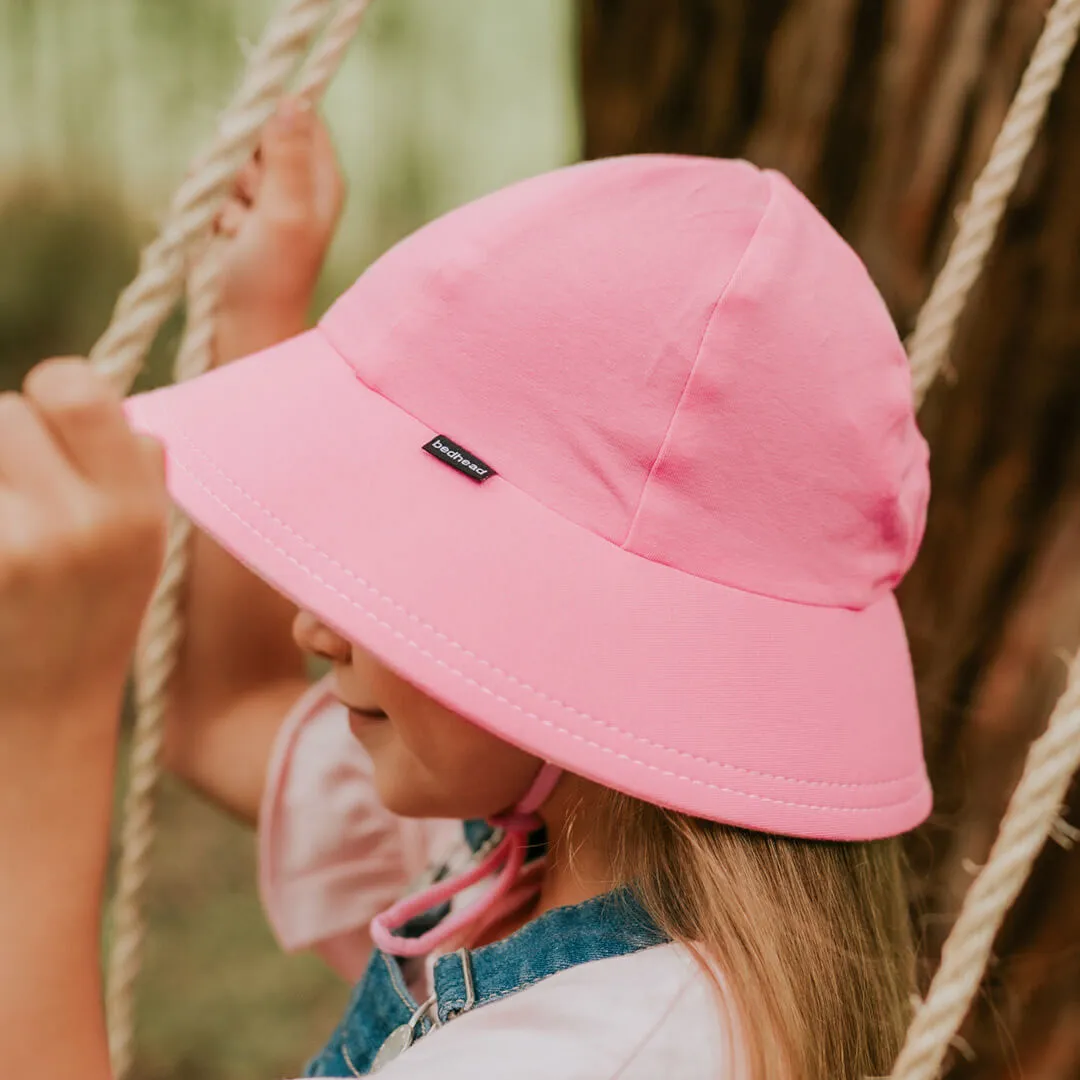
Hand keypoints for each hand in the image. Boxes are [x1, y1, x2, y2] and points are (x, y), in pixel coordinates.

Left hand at [0, 359, 167, 721]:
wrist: (37, 723)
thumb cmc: (90, 615)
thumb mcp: (146, 543)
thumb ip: (130, 464)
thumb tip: (74, 391)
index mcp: (135, 512)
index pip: (72, 386)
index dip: (57, 394)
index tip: (55, 429)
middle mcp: (75, 528)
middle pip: (4, 413)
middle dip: (8, 446)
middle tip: (20, 495)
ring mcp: (9, 553)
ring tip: (6, 528)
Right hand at [212, 96, 344, 351]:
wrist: (242, 327)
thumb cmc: (271, 277)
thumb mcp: (285, 213)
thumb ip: (288, 159)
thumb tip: (292, 101)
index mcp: (321, 178)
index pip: (299, 114)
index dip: (271, 118)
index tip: (255, 146)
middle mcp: (295, 182)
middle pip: (255, 132)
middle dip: (240, 162)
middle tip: (250, 201)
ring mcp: (261, 198)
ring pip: (225, 159)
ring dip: (222, 192)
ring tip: (238, 230)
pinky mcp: (230, 212)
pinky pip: (206, 185)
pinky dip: (207, 210)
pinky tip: (222, 239)